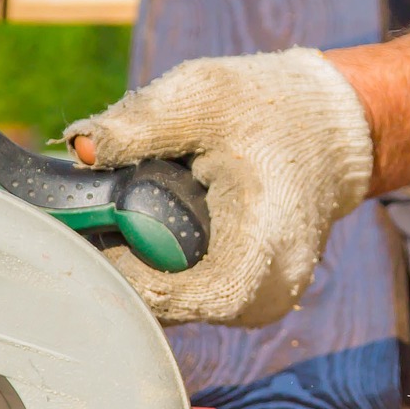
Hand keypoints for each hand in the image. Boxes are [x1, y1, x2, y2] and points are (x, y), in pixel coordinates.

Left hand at [65, 49, 373, 324]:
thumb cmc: (273, 109)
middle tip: (84, 222)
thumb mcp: (206, 98)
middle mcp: (265, 296)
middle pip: (163, 310)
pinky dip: (160, 266)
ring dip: (137, 267)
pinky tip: (145, 227)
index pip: (169, 298)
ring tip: (116, 217)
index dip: (115, 271)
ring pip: (173, 307)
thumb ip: (141, 122)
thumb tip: (79, 146)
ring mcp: (259, 304)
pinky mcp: (250, 298)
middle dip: (118, 267)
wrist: (331, 129)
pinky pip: (189, 297)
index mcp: (262, 253)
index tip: (78, 233)